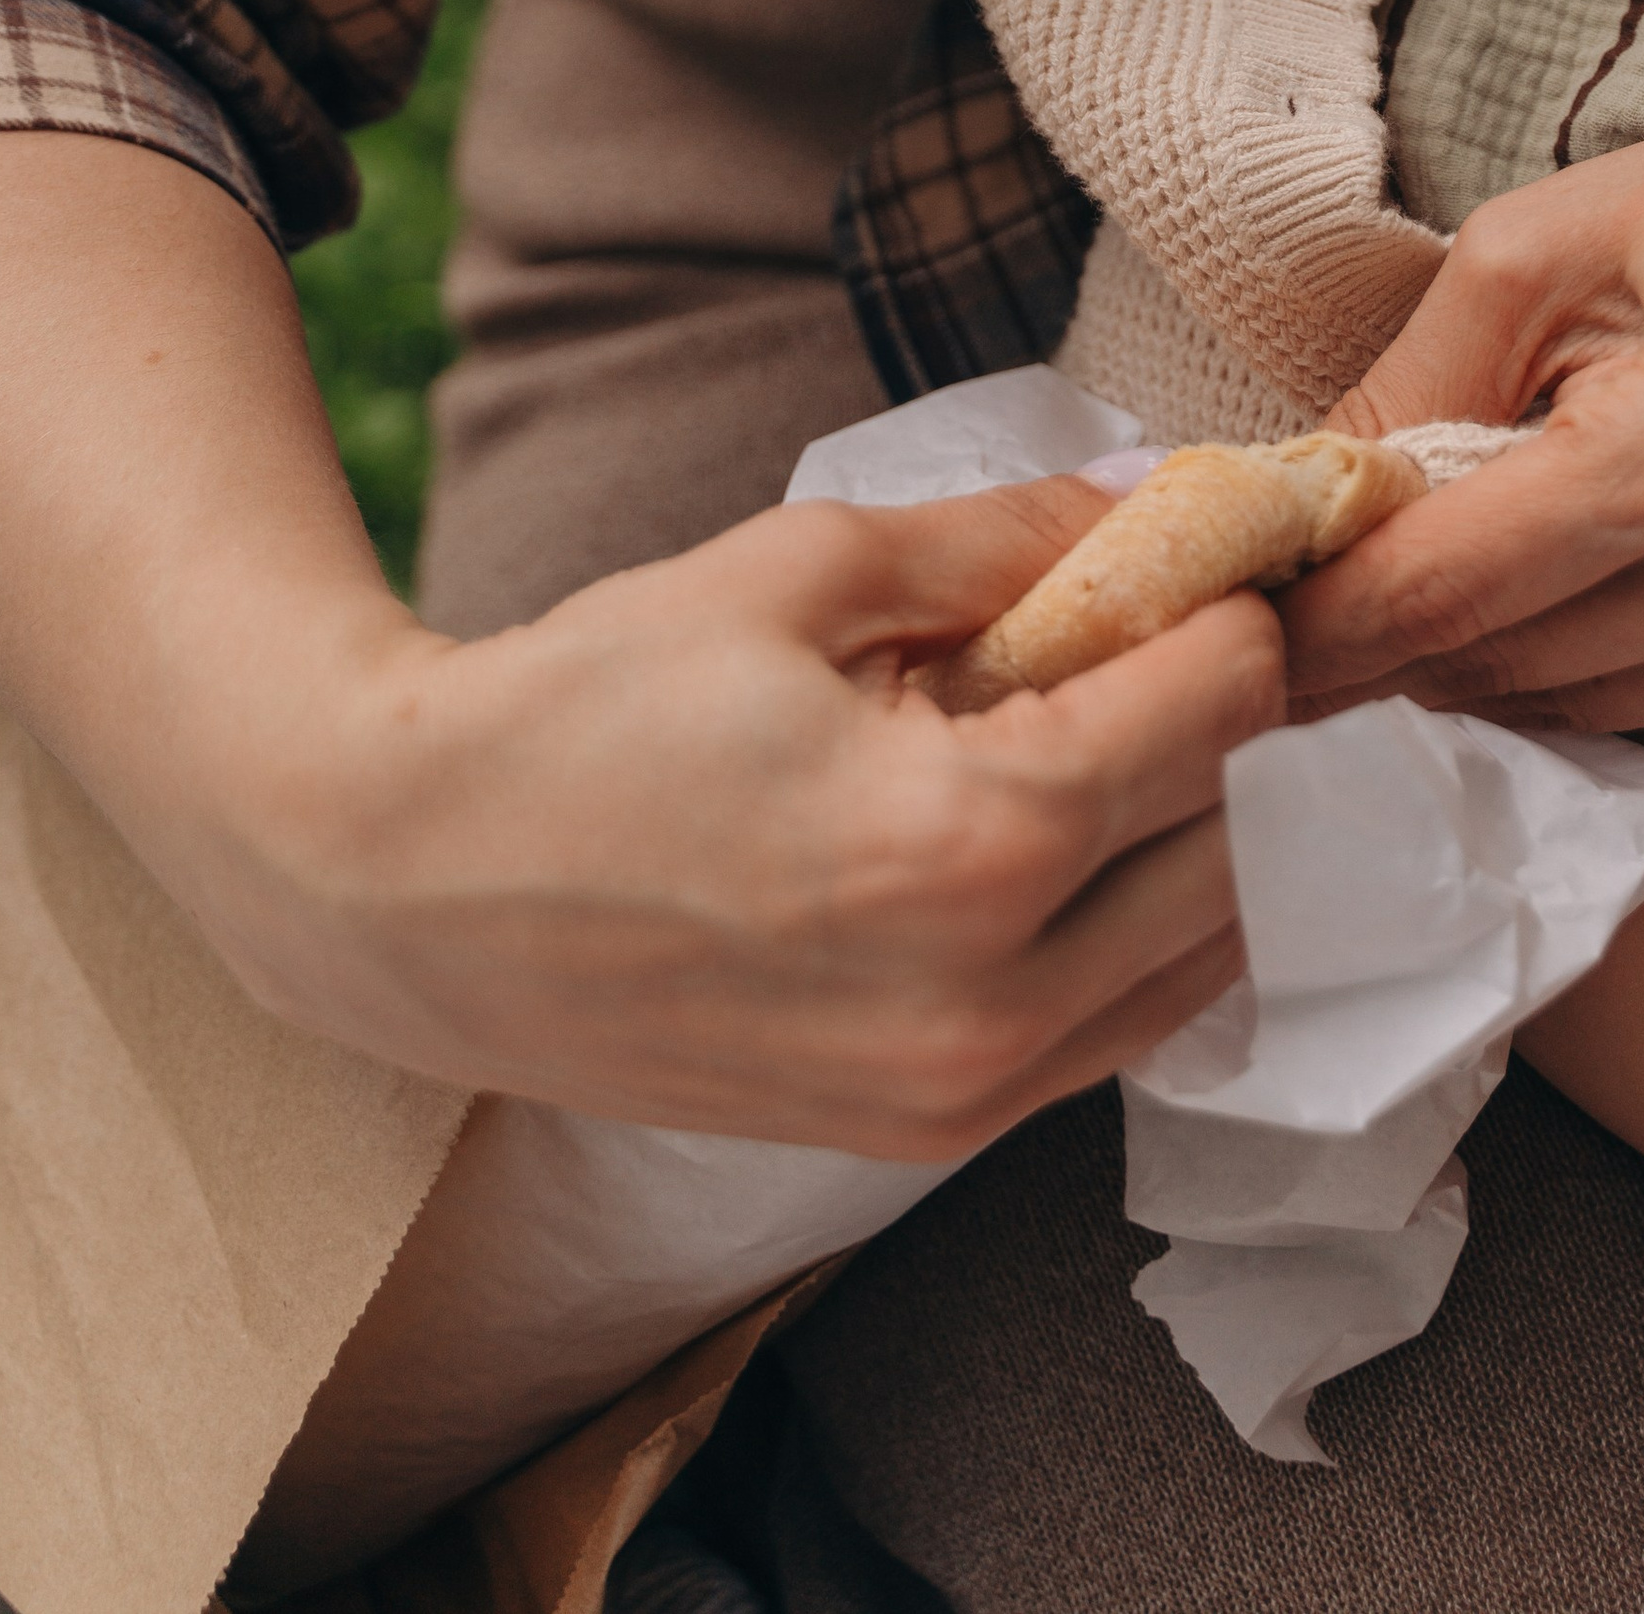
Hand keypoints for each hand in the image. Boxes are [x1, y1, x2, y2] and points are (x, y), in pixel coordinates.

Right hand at [209, 478, 1280, 1153]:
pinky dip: (1131, 935)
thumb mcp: (804, 568)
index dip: (1229, 610)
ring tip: (1116, 734)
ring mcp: (956, 1098)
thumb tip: (1150, 500)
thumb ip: (1006, 538)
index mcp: (970, 842)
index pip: (1219, 710)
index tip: (1205, 557)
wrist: (405, 889)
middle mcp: (989, 999)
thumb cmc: (589, 705)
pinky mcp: (919, 1142)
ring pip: (1200, 960)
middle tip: (1172, 637)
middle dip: (1230, 726)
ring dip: (1201, 841)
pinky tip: (1061, 843)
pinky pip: (1109, 1036)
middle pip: (1238, 842)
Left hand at [1282, 42, 1643, 729]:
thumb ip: (1420, 371)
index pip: (1455, 585)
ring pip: (1561, 704)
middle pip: (1497, 663)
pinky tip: (1544, 575)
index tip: (1218, 624)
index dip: (1319, 620)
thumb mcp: (1562, 228)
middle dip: (1372, 635)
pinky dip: (1564, 655)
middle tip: (1279, 591)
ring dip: (1464, 650)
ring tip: (1410, 563)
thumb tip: (1301, 490)